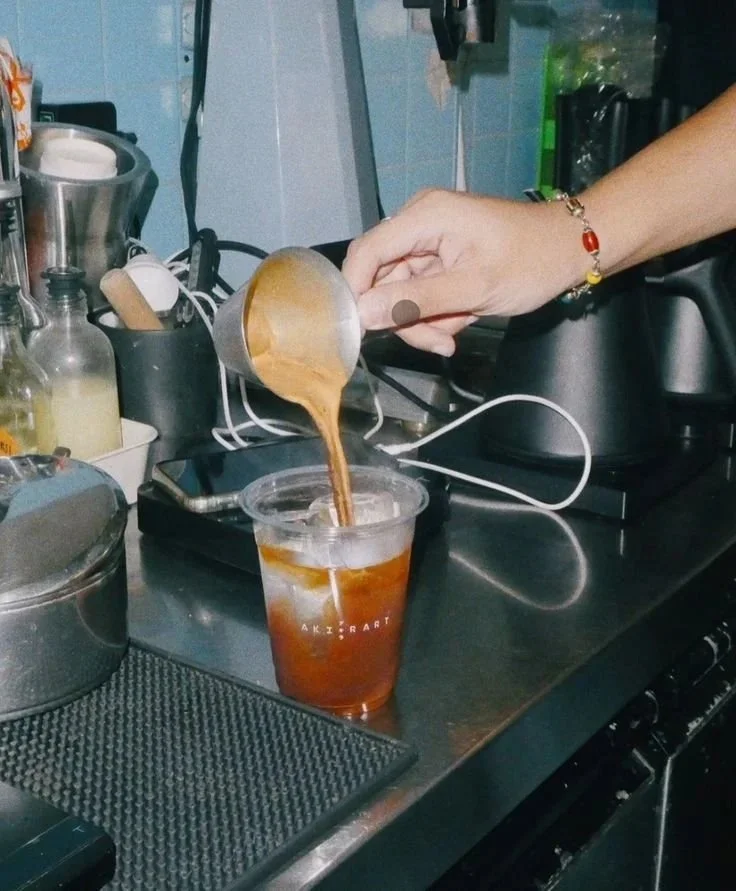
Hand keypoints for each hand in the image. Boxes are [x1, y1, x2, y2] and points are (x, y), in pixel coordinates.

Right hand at [342, 188, 582, 354]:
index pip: (367, 252)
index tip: (361, 330)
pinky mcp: (438, 260)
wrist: (571, 250)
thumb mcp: (474, 288)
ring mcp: (428, 244)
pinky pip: (419, 294)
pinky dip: (435, 315)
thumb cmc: (533, 260)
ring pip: (399, 294)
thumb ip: (415, 301)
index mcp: (425, 216)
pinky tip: (460, 321)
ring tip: (455, 333)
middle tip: (438, 340)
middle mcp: (419, 224)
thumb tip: (364, 314)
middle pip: (381, 279)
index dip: (356, 292)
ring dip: (423, 321)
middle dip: (404, 316)